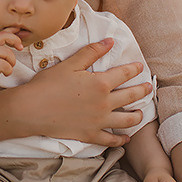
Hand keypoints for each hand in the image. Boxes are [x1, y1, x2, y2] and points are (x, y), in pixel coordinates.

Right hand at [0, 29, 22, 90]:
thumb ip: (1, 49)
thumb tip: (15, 43)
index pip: (1, 32)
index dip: (12, 30)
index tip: (20, 30)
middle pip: (4, 36)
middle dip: (15, 40)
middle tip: (20, 48)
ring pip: (7, 53)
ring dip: (12, 62)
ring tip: (8, 68)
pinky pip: (6, 65)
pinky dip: (8, 70)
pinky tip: (5, 74)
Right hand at [23, 39, 151, 146]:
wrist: (32, 109)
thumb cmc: (48, 84)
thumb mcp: (70, 64)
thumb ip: (91, 52)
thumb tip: (110, 41)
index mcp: (100, 83)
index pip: (124, 74)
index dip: (134, 69)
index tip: (140, 66)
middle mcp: (105, 103)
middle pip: (131, 96)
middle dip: (142, 91)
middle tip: (149, 87)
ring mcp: (99, 121)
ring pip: (127, 120)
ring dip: (137, 116)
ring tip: (141, 113)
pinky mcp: (91, 135)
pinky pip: (111, 140)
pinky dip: (121, 139)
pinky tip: (126, 138)